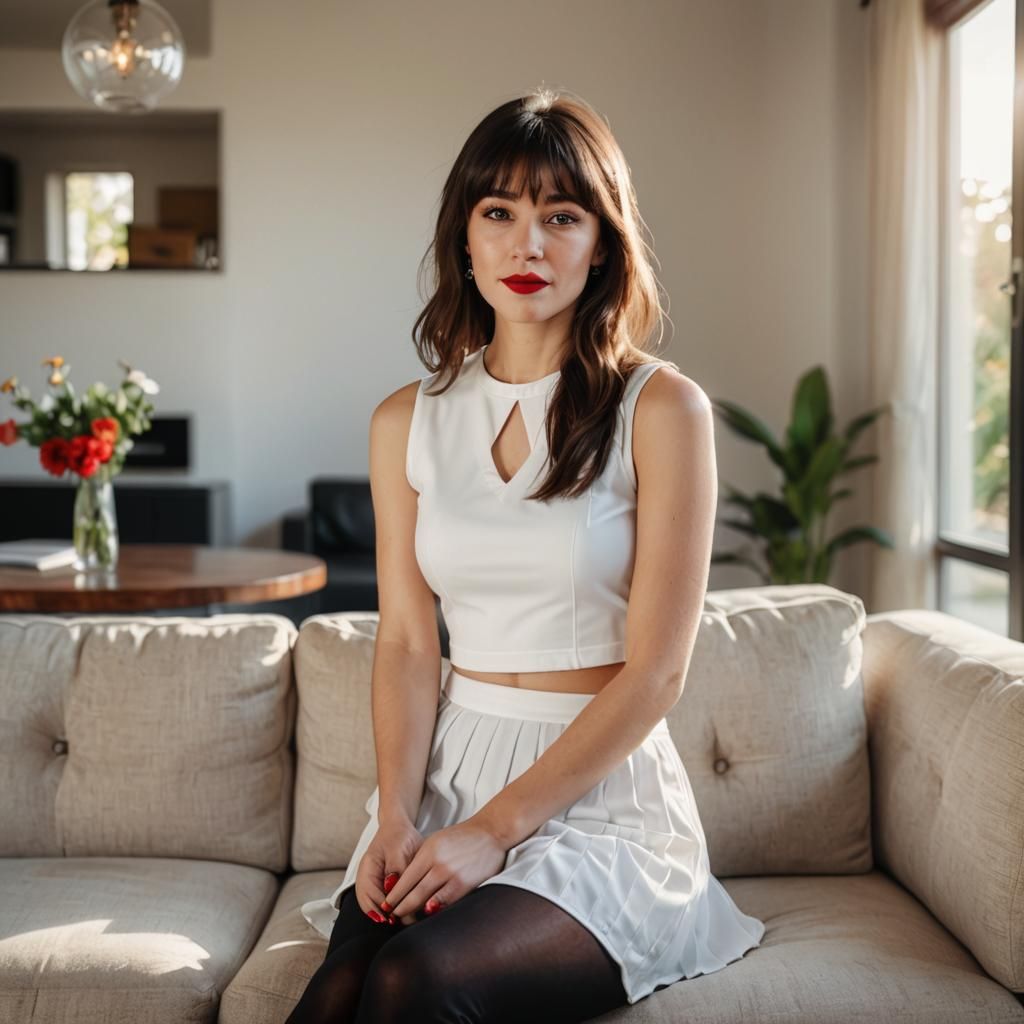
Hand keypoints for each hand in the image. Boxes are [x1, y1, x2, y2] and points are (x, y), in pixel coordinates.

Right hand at [355, 812, 425, 925]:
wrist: (398, 827)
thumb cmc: (399, 836)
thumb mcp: (400, 848)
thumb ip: (396, 868)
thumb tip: (391, 888)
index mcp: (367, 868)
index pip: (369, 894)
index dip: (382, 908)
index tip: (396, 917)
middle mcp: (366, 878)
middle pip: (367, 904)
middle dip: (381, 916)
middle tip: (400, 924)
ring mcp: (371, 882)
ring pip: (373, 905)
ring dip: (385, 915)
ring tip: (401, 922)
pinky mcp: (380, 885)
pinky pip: (380, 901)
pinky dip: (388, 909)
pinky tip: (401, 914)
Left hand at [381, 817, 507, 919]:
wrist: (490, 833)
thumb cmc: (461, 837)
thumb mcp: (435, 841)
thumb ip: (420, 860)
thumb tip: (404, 881)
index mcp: (428, 852)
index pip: (405, 879)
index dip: (394, 895)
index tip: (386, 905)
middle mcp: (438, 864)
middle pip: (413, 893)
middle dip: (400, 908)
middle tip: (392, 917)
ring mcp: (452, 875)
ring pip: (427, 901)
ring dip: (415, 912)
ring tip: (406, 920)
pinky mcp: (465, 885)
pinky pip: (446, 903)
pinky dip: (435, 910)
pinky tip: (428, 915)